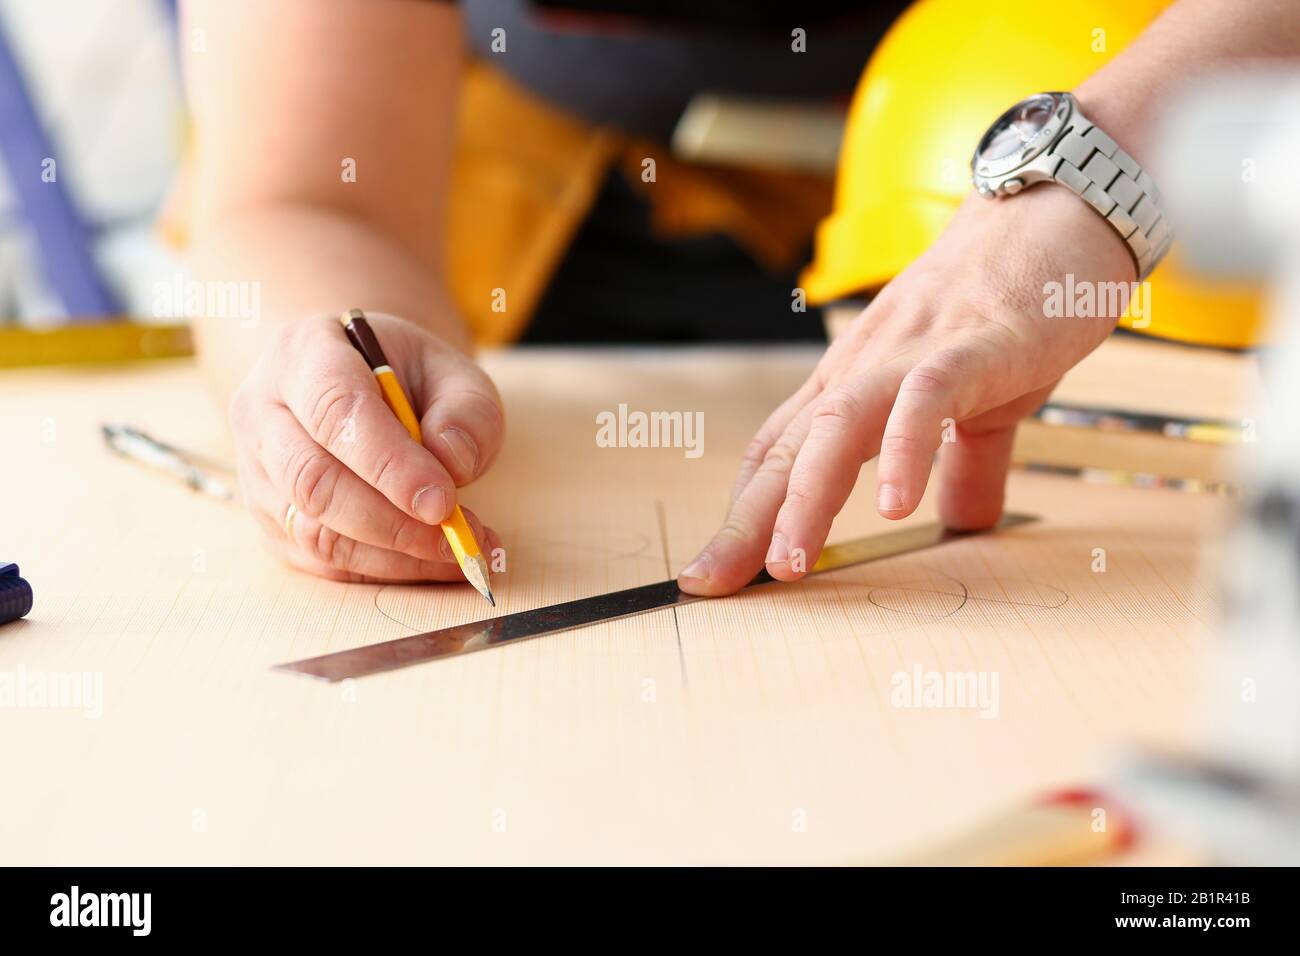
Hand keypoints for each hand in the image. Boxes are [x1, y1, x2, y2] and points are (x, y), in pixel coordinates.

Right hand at [229, 312, 503, 581]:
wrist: (358, 384)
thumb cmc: (407, 377)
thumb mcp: (452, 373)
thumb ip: (465, 412)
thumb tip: (452, 465)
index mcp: (305, 351)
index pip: (334, 410)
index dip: (389, 463)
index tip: (442, 502)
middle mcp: (263, 409)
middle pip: (313, 479)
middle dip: (392, 521)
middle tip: (458, 537)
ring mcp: (257, 470)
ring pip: (313, 530)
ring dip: (393, 554)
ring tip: (458, 552)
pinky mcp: (270, 519)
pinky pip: (320, 560)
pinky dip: (382, 570)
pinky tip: (429, 561)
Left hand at [679, 186, 1134, 594]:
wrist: (1056, 209)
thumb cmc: (1008, 302)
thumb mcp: (979, 400)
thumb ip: (962, 463)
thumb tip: (965, 525)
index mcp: (855, 382)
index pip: (778, 453)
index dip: (745, 511)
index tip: (720, 568)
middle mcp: (863, 368)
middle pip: (787, 450)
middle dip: (745, 522)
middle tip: (710, 583)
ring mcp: (910, 354)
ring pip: (837, 428)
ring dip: (806, 499)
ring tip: (789, 564)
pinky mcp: (969, 345)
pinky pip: (925, 400)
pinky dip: (905, 451)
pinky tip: (895, 509)